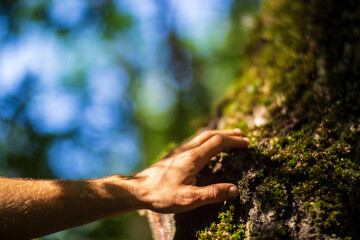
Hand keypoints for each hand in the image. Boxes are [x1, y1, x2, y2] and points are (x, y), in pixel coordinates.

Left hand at [130, 129, 248, 212]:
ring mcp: (179, 151)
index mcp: (193, 158)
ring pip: (202, 136)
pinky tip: (206, 147)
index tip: (247, 142)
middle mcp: (187, 150)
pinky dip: (207, 139)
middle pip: (211, 135)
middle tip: (242, 135)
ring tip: (229, 137)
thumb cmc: (161, 195)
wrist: (137, 189)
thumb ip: (212, 194)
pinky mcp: (174, 155)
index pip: (218, 142)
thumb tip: (235, 190)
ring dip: (218, 135)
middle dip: (228, 134)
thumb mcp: (188, 199)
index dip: (234, 141)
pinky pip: (194, 141)